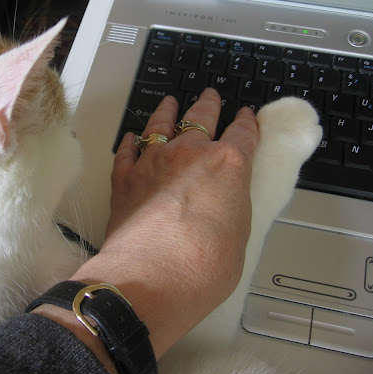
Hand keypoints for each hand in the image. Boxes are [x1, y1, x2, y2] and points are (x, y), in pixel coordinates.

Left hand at [72, 88, 258, 357]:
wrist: (150, 277)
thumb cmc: (202, 265)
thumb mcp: (239, 235)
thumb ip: (232, 207)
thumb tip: (224, 204)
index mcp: (227, 164)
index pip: (243, 133)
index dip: (247, 122)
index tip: (247, 115)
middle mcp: (189, 154)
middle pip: (201, 118)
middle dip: (208, 105)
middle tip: (210, 96)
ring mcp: (153, 162)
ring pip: (160, 125)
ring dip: (166, 112)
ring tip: (169, 103)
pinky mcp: (124, 179)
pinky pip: (127, 152)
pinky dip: (130, 143)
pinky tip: (131, 137)